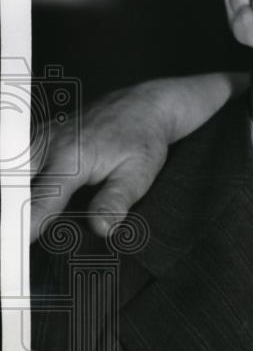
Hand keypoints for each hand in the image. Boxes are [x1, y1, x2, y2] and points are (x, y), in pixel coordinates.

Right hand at [30, 72, 246, 240]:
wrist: (141, 106)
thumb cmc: (142, 140)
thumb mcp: (139, 172)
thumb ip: (116, 200)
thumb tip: (102, 229)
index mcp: (72, 158)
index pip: (41, 199)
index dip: (27, 225)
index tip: (18, 244)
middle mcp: (47, 146)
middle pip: (13, 185)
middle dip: (10, 211)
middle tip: (13, 241)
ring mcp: (37, 138)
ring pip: (9, 172)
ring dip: (10, 196)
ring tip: (13, 225)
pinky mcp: (34, 137)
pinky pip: (13, 160)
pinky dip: (12, 180)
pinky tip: (16, 198)